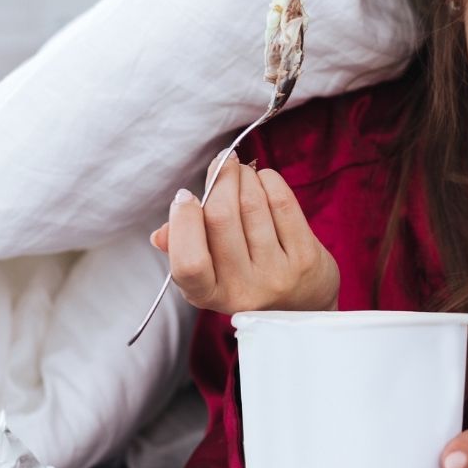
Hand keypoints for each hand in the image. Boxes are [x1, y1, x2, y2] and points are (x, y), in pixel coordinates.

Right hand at [150, 149, 338, 313]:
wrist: (304, 304)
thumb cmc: (246, 278)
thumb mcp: (210, 275)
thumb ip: (183, 251)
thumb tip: (160, 234)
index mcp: (210, 295)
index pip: (189, 263)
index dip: (184, 222)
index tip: (185, 195)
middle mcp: (244, 290)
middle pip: (222, 219)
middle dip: (220, 180)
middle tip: (222, 163)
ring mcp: (278, 275)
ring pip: (253, 206)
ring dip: (245, 176)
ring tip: (241, 170)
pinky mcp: (306, 258)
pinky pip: (283, 204)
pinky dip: (269, 181)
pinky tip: (264, 179)